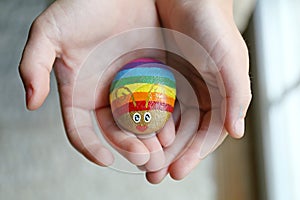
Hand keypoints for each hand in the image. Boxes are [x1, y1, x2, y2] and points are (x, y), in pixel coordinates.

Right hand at [19, 0, 174, 169]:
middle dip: (129, 148)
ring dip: (150, 140)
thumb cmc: (83, 6)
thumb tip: (31, 102)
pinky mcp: (152, 78)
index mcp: (80, 92)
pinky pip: (159, 105)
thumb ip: (34, 64)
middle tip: (145, 159)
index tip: (106, 159)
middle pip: (116, 131)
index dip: (91, 147)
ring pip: (139, 123)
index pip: (81, 130)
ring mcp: (130, 88)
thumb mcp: (50, 31)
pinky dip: (165, 120)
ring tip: (162, 152)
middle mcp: (105, 94)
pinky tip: (173, 130)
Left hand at [146, 0, 251, 182]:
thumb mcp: (229, 59)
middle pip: (186, 134)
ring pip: (169, 123)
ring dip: (157, 143)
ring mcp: (181, 87)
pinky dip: (147, 121)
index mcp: (221, 95)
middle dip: (171, 155)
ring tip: (142, 162)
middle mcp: (201, 94)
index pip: (208, 134)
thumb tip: (237, 132)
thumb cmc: (212, 25)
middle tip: (154, 174)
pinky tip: (136, 134)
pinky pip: (154, 105)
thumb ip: (235, 95)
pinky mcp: (162, 77)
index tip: (176, 172)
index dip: (194, 154)